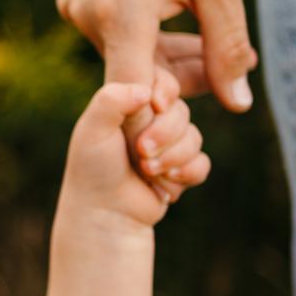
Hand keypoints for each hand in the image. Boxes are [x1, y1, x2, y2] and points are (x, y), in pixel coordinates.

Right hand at [56, 0, 256, 113]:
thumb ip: (228, 48)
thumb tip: (239, 105)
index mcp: (121, 11)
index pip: (135, 98)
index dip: (162, 125)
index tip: (194, 132)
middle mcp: (85, 12)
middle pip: (135, 78)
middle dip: (183, 81)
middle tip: (231, 65)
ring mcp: (74, 3)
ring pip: (124, 56)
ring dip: (166, 58)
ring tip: (209, 37)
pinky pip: (110, 33)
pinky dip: (144, 36)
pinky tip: (174, 14)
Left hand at [62, 76, 210, 229]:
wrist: (105, 214)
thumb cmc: (94, 169)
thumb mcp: (93, 129)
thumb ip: (111, 100)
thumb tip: (146, 89)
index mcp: (130, 104)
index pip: (162, 82)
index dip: (164, 93)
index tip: (155, 106)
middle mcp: (151, 121)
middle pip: (182, 111)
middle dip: (164, 134)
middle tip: (140, 152)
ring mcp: (168, 145)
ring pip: (195, 138)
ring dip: (172, 158)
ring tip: (146, 172)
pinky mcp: (181, 169)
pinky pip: (202, 163)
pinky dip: (185, 174)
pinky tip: (164, 184)